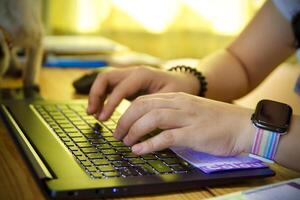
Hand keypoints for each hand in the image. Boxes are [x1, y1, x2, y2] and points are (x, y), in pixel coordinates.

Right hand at [87, 66, 198, 120]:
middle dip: (95, 94)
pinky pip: (109, 86)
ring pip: (104, 80)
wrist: (183, 81)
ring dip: (96, 95)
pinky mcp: (127, 82)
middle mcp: (132, 72)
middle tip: (92, 113)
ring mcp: (128, 75)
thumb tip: (136, 123)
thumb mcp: (169, 98)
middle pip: (105, 77)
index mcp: (142, 74)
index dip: (109, 103)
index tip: (103, 119)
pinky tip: (101, 111)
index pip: (119, 87)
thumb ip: (152, 107)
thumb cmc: (178, 89)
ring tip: (93, 113)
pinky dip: (102, 97)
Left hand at [114, 92, 254, 155]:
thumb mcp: (191, 110)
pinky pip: (166, 137)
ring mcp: (187, 118)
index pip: (145, 100)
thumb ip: (172, 113)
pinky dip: (148, 144)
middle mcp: (180, 104)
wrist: (243, 125)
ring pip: (151, 118)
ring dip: (134, 130)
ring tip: (125, 142)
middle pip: (143, 106)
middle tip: (118, 134)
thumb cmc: (217, 120)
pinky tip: (139, 150)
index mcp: (177, 97)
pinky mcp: (194, 134)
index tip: (121, 124)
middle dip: (125, 120)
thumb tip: (150, 124)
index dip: (128, 112)